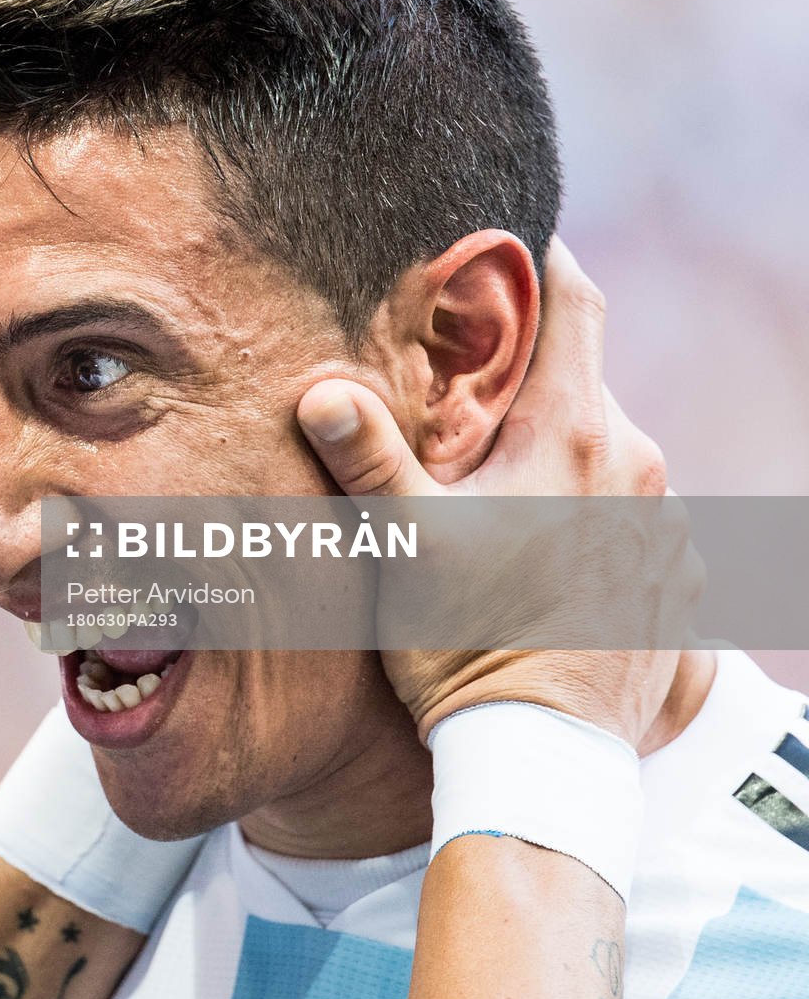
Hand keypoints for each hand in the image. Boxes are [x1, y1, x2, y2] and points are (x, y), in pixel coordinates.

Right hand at [294, 239, 692, 746]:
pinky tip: (536, 557)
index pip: (575, 306)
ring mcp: (667, 527)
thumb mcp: (402, 543)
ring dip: (555, 457)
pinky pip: (631, 517)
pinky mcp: (678, 580)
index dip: (542, 262)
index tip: (509, 244)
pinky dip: (588, 516)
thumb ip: (365, 457)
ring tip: (492, 494)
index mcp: (571, 436)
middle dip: (523, 383)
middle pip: (580, 387)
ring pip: (605, 455)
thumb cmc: (466, 643)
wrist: (544, 753)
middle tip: (459, 396)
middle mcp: (636, 465)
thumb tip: (320, 391)